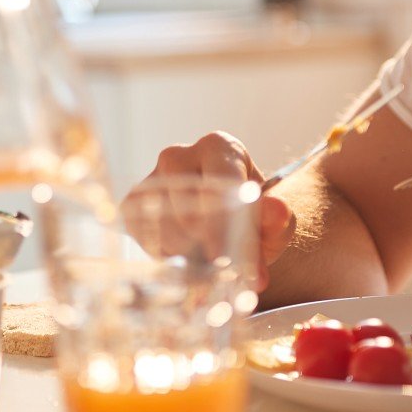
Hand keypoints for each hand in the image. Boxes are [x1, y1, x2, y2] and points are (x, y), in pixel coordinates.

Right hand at [131, 132, 294, 289]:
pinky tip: (182, 252)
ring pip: (162, 225)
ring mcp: (151, 176)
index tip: (222, 259)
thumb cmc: (251, 218)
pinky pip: (142, 234)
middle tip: (218, 264)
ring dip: (184, 252)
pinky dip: (163, 252)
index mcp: (219, 148)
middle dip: (203, 243)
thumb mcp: (272, 223)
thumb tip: (277, 211)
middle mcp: (179, 154)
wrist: (225, 220)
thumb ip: (278, 220)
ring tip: (204, 256)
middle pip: (185, 206)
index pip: (218, 181)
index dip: (220, 223)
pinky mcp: (132, 201)